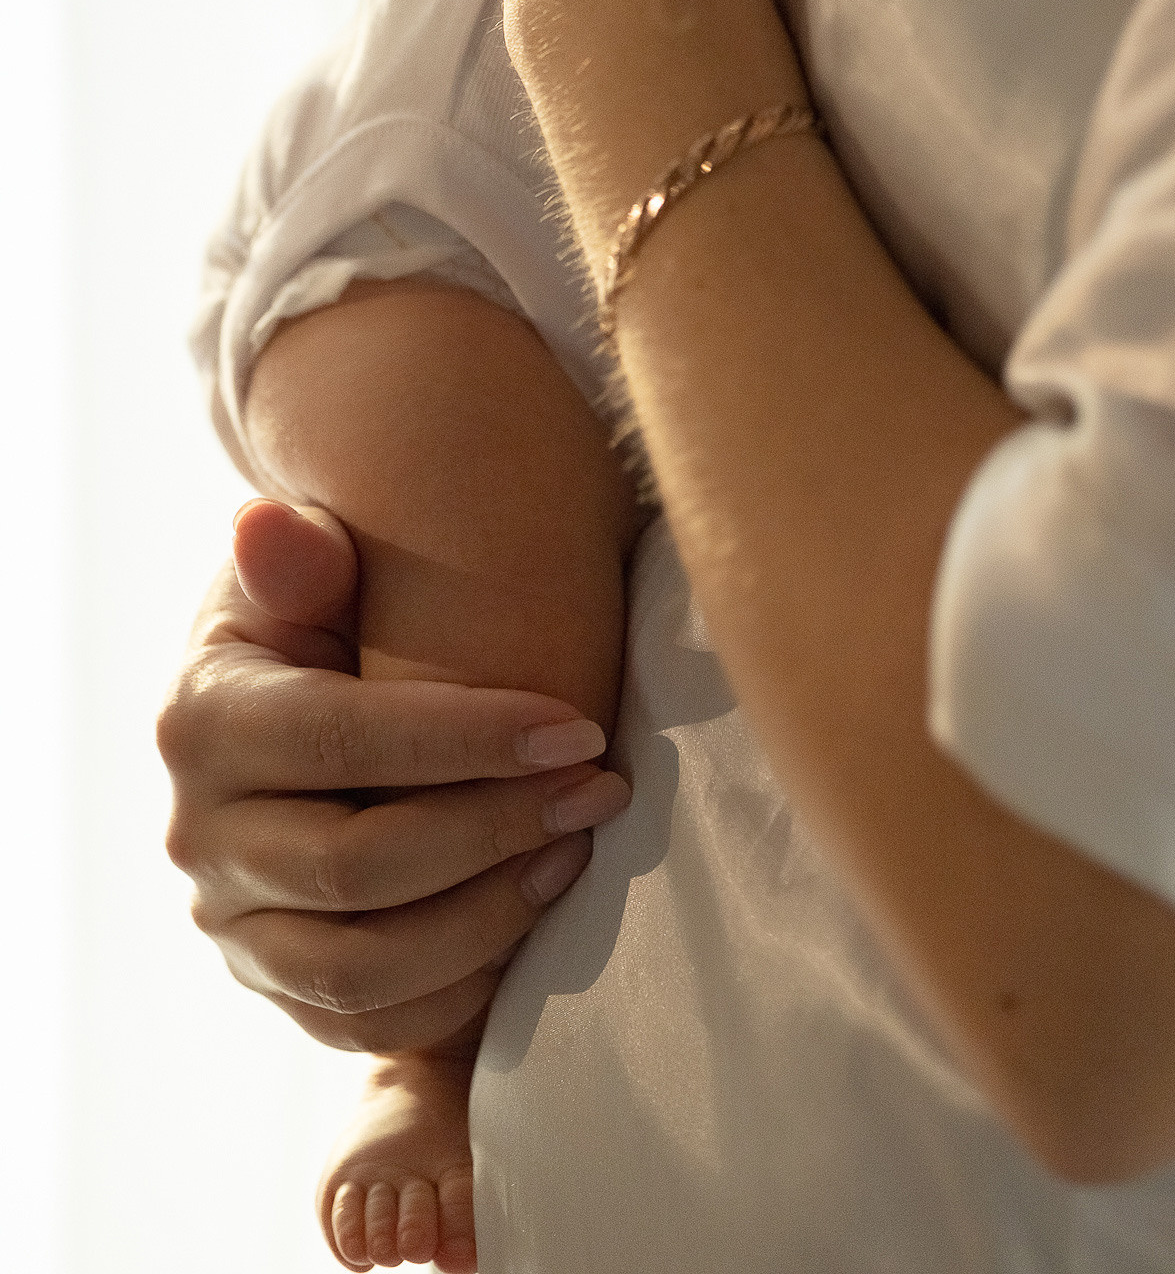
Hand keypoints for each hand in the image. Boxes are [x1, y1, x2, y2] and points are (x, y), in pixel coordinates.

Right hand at [157, 499, 630, 1056]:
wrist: (307, 696)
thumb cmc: (332, 614)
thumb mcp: (313, 569)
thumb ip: (303, 555)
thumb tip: (267, 525)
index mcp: (204, 721)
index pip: (339, 743)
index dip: (467, 740)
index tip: (579, 725)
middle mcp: (200, 837)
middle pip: (356, 867)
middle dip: (495, 827)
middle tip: (601, 786)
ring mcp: (236, 925)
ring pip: (361, 969)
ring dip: (488, 915)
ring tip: (577, 847)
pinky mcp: (279, 986)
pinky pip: (369, 1023)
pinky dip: (461, 986)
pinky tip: (536, 909)